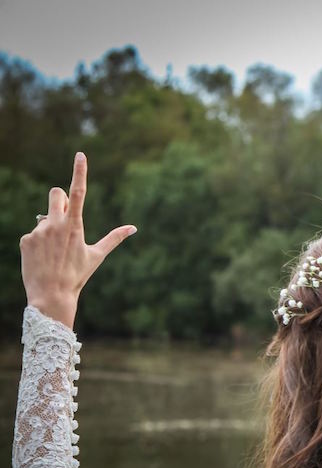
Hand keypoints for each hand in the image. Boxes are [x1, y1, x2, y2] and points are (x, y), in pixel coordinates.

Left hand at [19, 153, 136, 327]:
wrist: (52, 294)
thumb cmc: (78, 275)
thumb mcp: (97, 255)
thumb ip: (114, 238)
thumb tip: (133, 228)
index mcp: (75, 226)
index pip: (78, 192)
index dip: (80, 172)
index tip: (80, 155)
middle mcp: (55, 224)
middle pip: (55, 194)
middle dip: (60, 200)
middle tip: (64, 217)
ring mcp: (38, 231)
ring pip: (45, 218)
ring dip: (50, 228)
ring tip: (54, 252)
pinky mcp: (25, 239)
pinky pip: (34, 233)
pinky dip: (39, 243)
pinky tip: (43, 258)